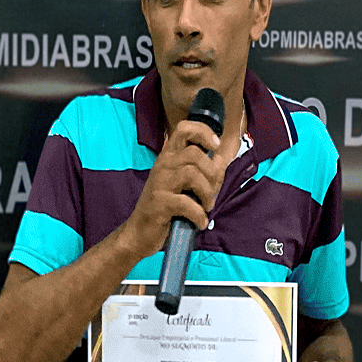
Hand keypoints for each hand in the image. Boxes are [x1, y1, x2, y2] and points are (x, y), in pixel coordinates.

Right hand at [125, 118, 222, 262]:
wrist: (140, 232)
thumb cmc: (165, 208)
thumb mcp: (183, 186)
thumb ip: (202, 171)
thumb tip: (221, 158)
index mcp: (169, 157)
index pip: (183, 129)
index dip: (203, 132)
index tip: (215, 145)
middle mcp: (163, 165)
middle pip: (194, 154)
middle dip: (212, 174)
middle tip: (213, 193)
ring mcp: (159, 182)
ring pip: (192, 174)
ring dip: (207, 193)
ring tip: (206, 207)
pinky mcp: (159, 202)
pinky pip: (186, 202)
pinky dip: (198, 214)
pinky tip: (200, 222)